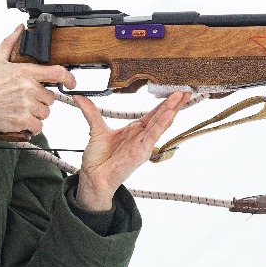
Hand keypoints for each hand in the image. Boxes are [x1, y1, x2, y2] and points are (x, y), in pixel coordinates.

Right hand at [0, 27, 74, 135]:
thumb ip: (11, 42)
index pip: (57, 73)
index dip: (69, 78)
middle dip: (40, 100)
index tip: (71, 82)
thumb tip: (19, 28)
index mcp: (25, 72)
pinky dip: (31, 127)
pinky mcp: (22, 120)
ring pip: (45, 113)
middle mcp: (28, 88)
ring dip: (36, 114)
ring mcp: (26, 105)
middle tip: (25, 99)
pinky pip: (38, 126)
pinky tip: (20, 120)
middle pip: (50, 98)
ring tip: (20, 109)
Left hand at [73, 90, 189, 211]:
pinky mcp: (140, 153)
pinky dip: (161, 125)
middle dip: (174, 103)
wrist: (93, 176)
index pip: (154, 113)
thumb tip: (79, 97)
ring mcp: (143, 145)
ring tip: (181, 96)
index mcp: (135, 130)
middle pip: (162, 117)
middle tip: (187, 90)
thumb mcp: (96, 129)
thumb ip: (90, 112)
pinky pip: (152, 136)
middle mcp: (142, 136)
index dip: (165, 102)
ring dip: (171, 110)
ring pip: (160, 124)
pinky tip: (168, 114)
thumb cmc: (99, 158)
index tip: (176, 91)